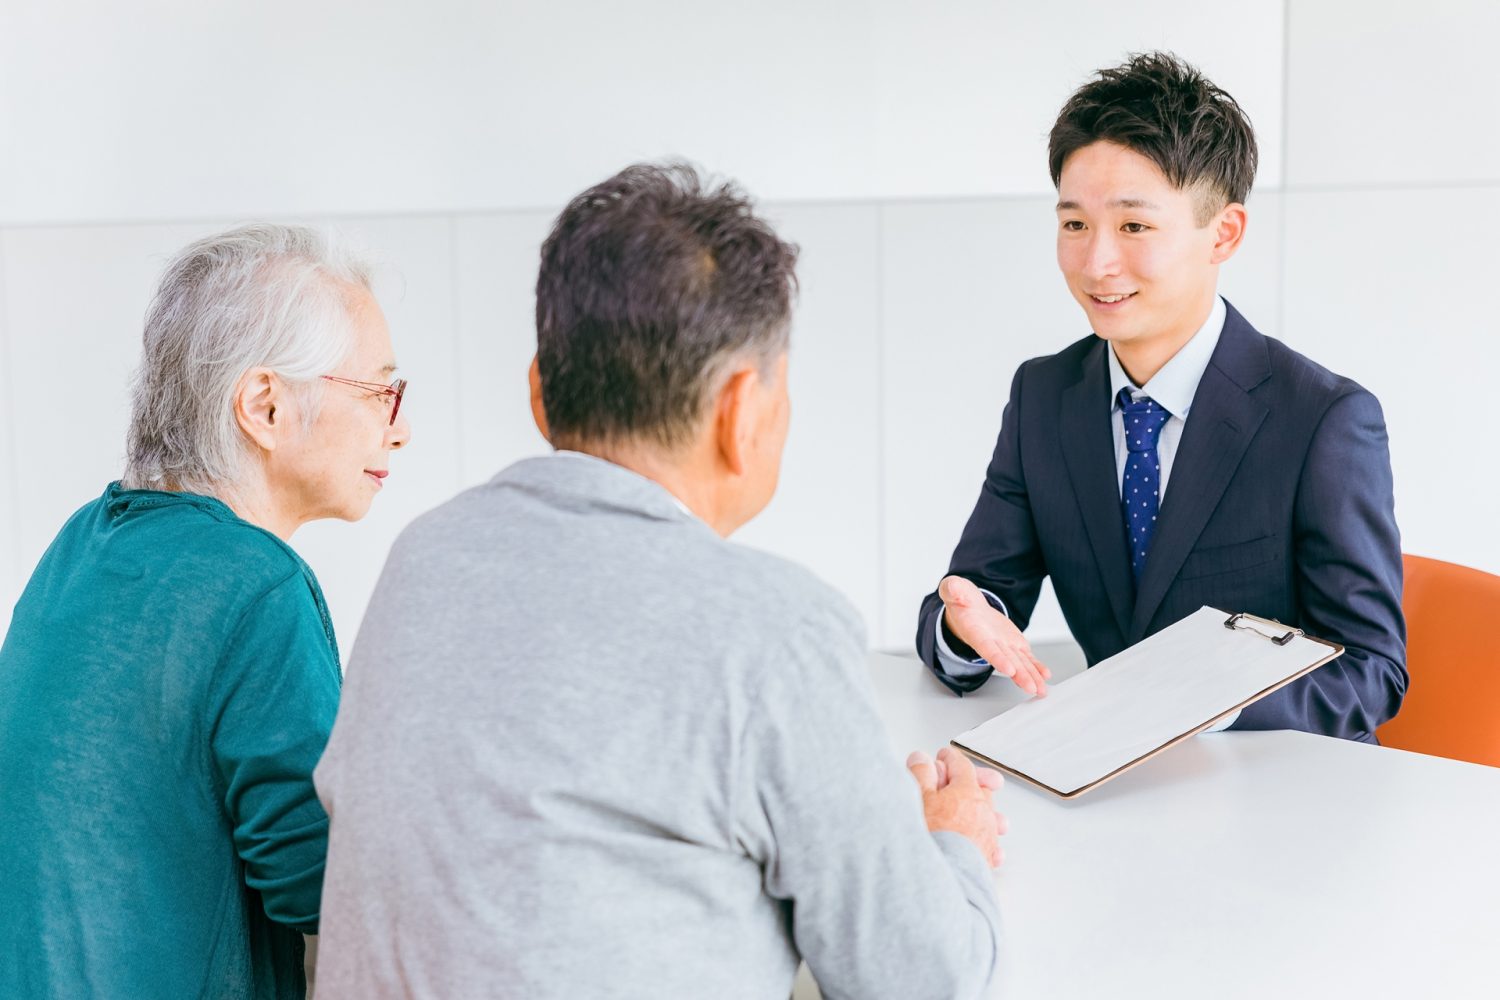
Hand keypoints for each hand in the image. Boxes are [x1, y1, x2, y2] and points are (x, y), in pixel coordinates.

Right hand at [907, 747, 1007, 867]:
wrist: (944, 874)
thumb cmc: (932, 836)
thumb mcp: (918, 797)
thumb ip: (920, 773)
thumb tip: (921, 759)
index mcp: (967, 791)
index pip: (961, 765)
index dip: (949, 758)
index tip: (943, 756)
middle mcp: (982, 810)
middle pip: (978, 788)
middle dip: (967, 782)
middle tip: (955, 779)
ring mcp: (987, 834)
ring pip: (988, 815)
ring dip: (980, 810)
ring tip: (973, 809)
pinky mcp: (986, 856)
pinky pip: (991, 843)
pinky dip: (985, 839)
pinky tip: (980, 841)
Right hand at [939, 575, 1050, 695]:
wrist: (969, 610)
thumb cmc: (961, 602)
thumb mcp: (953, 590)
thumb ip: (953, 589)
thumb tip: (953, 587)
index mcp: (975, 631)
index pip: (987, 648)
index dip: (998, 659)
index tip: (1009, 670)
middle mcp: (991, 643)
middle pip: (1007, 662)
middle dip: (1020, 676)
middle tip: (1031, 688)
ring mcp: (1004, 645)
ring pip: (1019, 663)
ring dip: (1031, 677)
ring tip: (1041, 690)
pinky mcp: (1014, 644)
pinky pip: (1027, 658)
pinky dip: (1036, 667)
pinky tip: (1045, 676)